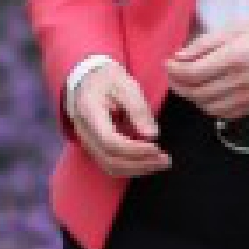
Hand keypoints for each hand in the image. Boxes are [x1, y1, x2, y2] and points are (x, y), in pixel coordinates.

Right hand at [69, 63, 170, 178]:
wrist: (89, 79)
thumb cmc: (108, 80)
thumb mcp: (126, 85)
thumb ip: (138, 109)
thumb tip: (151, 135)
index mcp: (89, 112)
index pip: (110, 141)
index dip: (135, 150)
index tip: (157, 148)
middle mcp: (83, 131)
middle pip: (110, 159)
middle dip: (140, 163)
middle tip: (165, 160)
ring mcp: (86, 141)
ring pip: (110, 166)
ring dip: (137, 169)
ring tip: (160, 163)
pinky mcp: (94, 147)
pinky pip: (110, 164)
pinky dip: (130, 167)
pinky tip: (148, 161)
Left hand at [166, 19, 248, 118]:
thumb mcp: (233, 30)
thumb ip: (203, 44)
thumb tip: (179, 57)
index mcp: (234, 58)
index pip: (193, 73)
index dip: (174, 71)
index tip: (168, 63)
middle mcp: (241, 81)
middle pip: (197, 92)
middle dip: (178, 85)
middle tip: (173, 75)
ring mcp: (248, 97)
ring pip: (207, 107)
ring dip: (191, 97)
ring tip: (187, 84)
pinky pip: (223, 114)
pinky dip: (208, 106)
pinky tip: (205, 94)